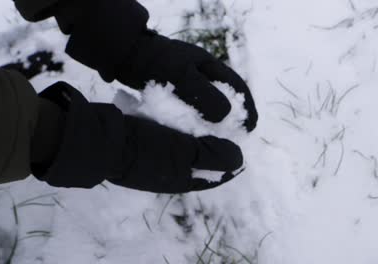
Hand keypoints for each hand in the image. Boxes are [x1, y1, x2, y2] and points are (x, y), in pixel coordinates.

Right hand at [110, 116, 243, 192]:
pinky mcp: (142, 143)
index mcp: (182, 179)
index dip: (230, 159)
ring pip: (184, 145)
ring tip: (204, 113)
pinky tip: (179, 109)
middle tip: (224, 123)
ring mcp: (154, 158)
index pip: (215, 174)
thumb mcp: (183, 151)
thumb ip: (212, 155)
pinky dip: (176, 125)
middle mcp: (169, 172)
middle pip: (200, 159)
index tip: (241, 139)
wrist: (99, 140)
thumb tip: (239, 158)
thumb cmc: (144, 147)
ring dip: (194, 132)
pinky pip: (167, 135)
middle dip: (214, 143)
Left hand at [117, 30, 257, 130]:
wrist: (126, 57)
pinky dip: (197, 123)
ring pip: (209, 107)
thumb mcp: (182, 77)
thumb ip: (204, 95)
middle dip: (233, 119)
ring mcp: (189, 85)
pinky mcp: (175, 93)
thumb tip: (226, 115)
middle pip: (226, 99)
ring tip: (218, 143)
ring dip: (215, 123)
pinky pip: (192, 111)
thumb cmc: (156, 63)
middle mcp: (203, 75)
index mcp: (211, 67)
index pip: (238, 88)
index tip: (251, 128)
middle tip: (236, 140)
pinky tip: (195, 136)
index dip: (247, 109)